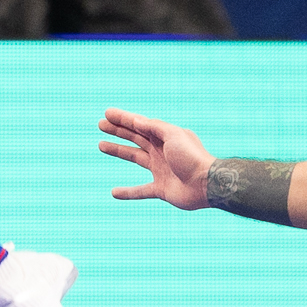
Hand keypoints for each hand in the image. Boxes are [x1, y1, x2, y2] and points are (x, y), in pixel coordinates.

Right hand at [98, 108, 214, 208]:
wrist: (206, 184)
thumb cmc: (192, 157)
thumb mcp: (173, 135)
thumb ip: (154, 127)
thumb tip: (136, 120)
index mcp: (166, 137)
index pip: (140, 125)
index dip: (124, 118)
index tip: (107, 113)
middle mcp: (162, 151)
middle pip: (135, 138)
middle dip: (118, 131)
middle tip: (100, 124)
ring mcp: (161, 170)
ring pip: (135, 158)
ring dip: (118, 151)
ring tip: (101, 145)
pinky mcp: (161, 189)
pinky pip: (141, 191)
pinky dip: (128, 193)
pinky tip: (114, 193)